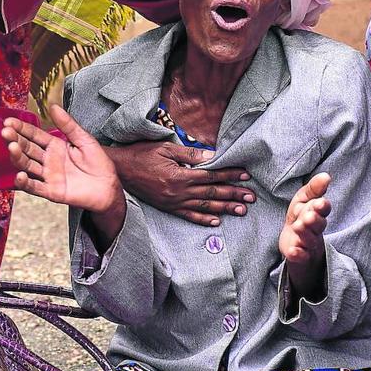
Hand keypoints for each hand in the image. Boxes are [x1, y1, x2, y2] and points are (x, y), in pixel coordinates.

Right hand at [1, 105, 122, 212]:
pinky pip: (35, 187)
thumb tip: (53, 106)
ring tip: (11, 147)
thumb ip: (68, 124)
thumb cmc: (99, 163)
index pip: (34, 135)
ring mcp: (48, 176)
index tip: (9, 121)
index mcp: (55, 146)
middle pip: (27, 149)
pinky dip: (25, 183)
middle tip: (6, 131)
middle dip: (15, 140)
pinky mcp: (51, 192)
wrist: (109, 187)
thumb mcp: (84, 139)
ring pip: (27, 166)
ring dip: (17, 157)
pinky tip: (19, 175)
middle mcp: (48, 161)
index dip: (21, 128)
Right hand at [106, 141, 254, 226]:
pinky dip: (203, 219)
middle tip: (251, 197)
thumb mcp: (165, 149)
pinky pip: (188, 216)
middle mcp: (179, 191)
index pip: (212, 176)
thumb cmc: (141, 155)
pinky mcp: (167, 207)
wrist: (119, 171)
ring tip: (241, 210)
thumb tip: (212, 155)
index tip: (245, 175)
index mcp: (180, 175)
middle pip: (212, 193)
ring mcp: (173, 202)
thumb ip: (189, 154)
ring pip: (204, 206)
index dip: (230, 175)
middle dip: (233, 194)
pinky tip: (216, 221)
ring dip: (224, 208)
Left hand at [279, 173, 331, 298]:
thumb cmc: (300, 219)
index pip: (322, 210)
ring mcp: (308, 244)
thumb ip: (314, 189)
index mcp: (317, 214)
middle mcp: (315, 230)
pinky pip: (300, 256)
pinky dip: (297, 254)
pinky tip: (292, 251)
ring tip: (299, 227)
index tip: (321, 203)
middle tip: (309, 216)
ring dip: (305, 234)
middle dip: (314, 220)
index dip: (321, 207)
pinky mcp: (299, 257)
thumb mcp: (304, 202)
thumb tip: (326, 175)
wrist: (295, 246)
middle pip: (318, 225)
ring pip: (309, 239)